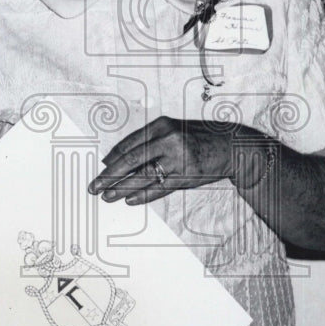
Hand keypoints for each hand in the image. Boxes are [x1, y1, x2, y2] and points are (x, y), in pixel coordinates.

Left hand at [88, 115, 238, 204]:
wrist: (231, 146)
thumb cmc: (197, 139)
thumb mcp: (172, 132)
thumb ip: (148, 143)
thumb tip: (116, 159)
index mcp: (160, 126)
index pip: (129, 144)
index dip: (112, 158)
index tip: (100, 169)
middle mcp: (167, 139)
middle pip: (131, 160)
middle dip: (109, 175)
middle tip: (94, 186)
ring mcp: (178, 158)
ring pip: (142, 176)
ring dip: (121, 188)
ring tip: (107, 196)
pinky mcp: (187, 175)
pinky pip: (159, 187)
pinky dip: (143, 194)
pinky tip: (129, 199)